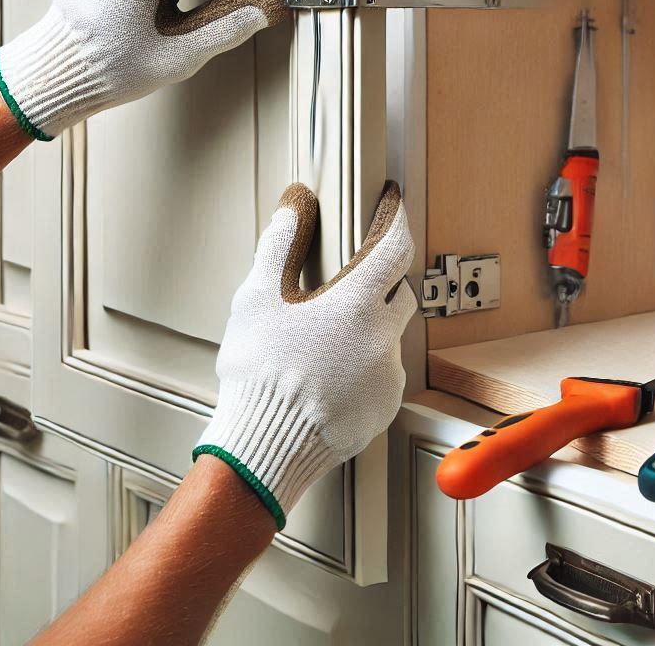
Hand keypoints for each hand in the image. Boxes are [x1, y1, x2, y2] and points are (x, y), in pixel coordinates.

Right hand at [194, 181, 415, 529]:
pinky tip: (331, 373)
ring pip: (390, 335)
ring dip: (369, 328)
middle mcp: (381, 339)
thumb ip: (278, 246)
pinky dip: (366, 366)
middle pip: (398, 292)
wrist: (263, 447)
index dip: (395, 221)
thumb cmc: (258, 374)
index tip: (393, 207)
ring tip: (326, 341)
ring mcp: (387, 376)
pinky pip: (385, 374)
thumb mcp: (256, 299)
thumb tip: (291, 208)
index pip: (394, 248)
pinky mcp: (384, 408)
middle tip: (347, 285)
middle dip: (379, 282)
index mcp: (355, 306)